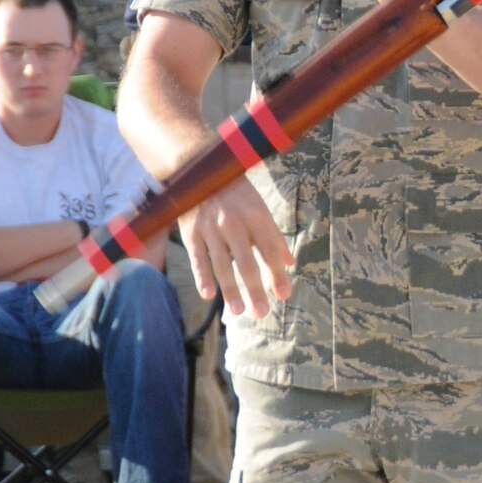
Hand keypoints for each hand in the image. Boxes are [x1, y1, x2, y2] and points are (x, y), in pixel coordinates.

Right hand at [178, 172, 293, 318]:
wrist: (202, 170)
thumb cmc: (238, 195)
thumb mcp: (260, 209)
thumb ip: (274, 237)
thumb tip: (290, 262)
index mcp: (256, 216)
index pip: (270, 250)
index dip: (277, 273)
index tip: (284, 295)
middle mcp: (234, 223)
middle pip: (247, 262)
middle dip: (255, 289)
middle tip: (262, 312)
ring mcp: (211, 228)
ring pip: (222, 264)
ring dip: (230, 289)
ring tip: (239, 311)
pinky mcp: (191, 231)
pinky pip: (197, 257)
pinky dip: (201, 276)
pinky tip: (208, 295)